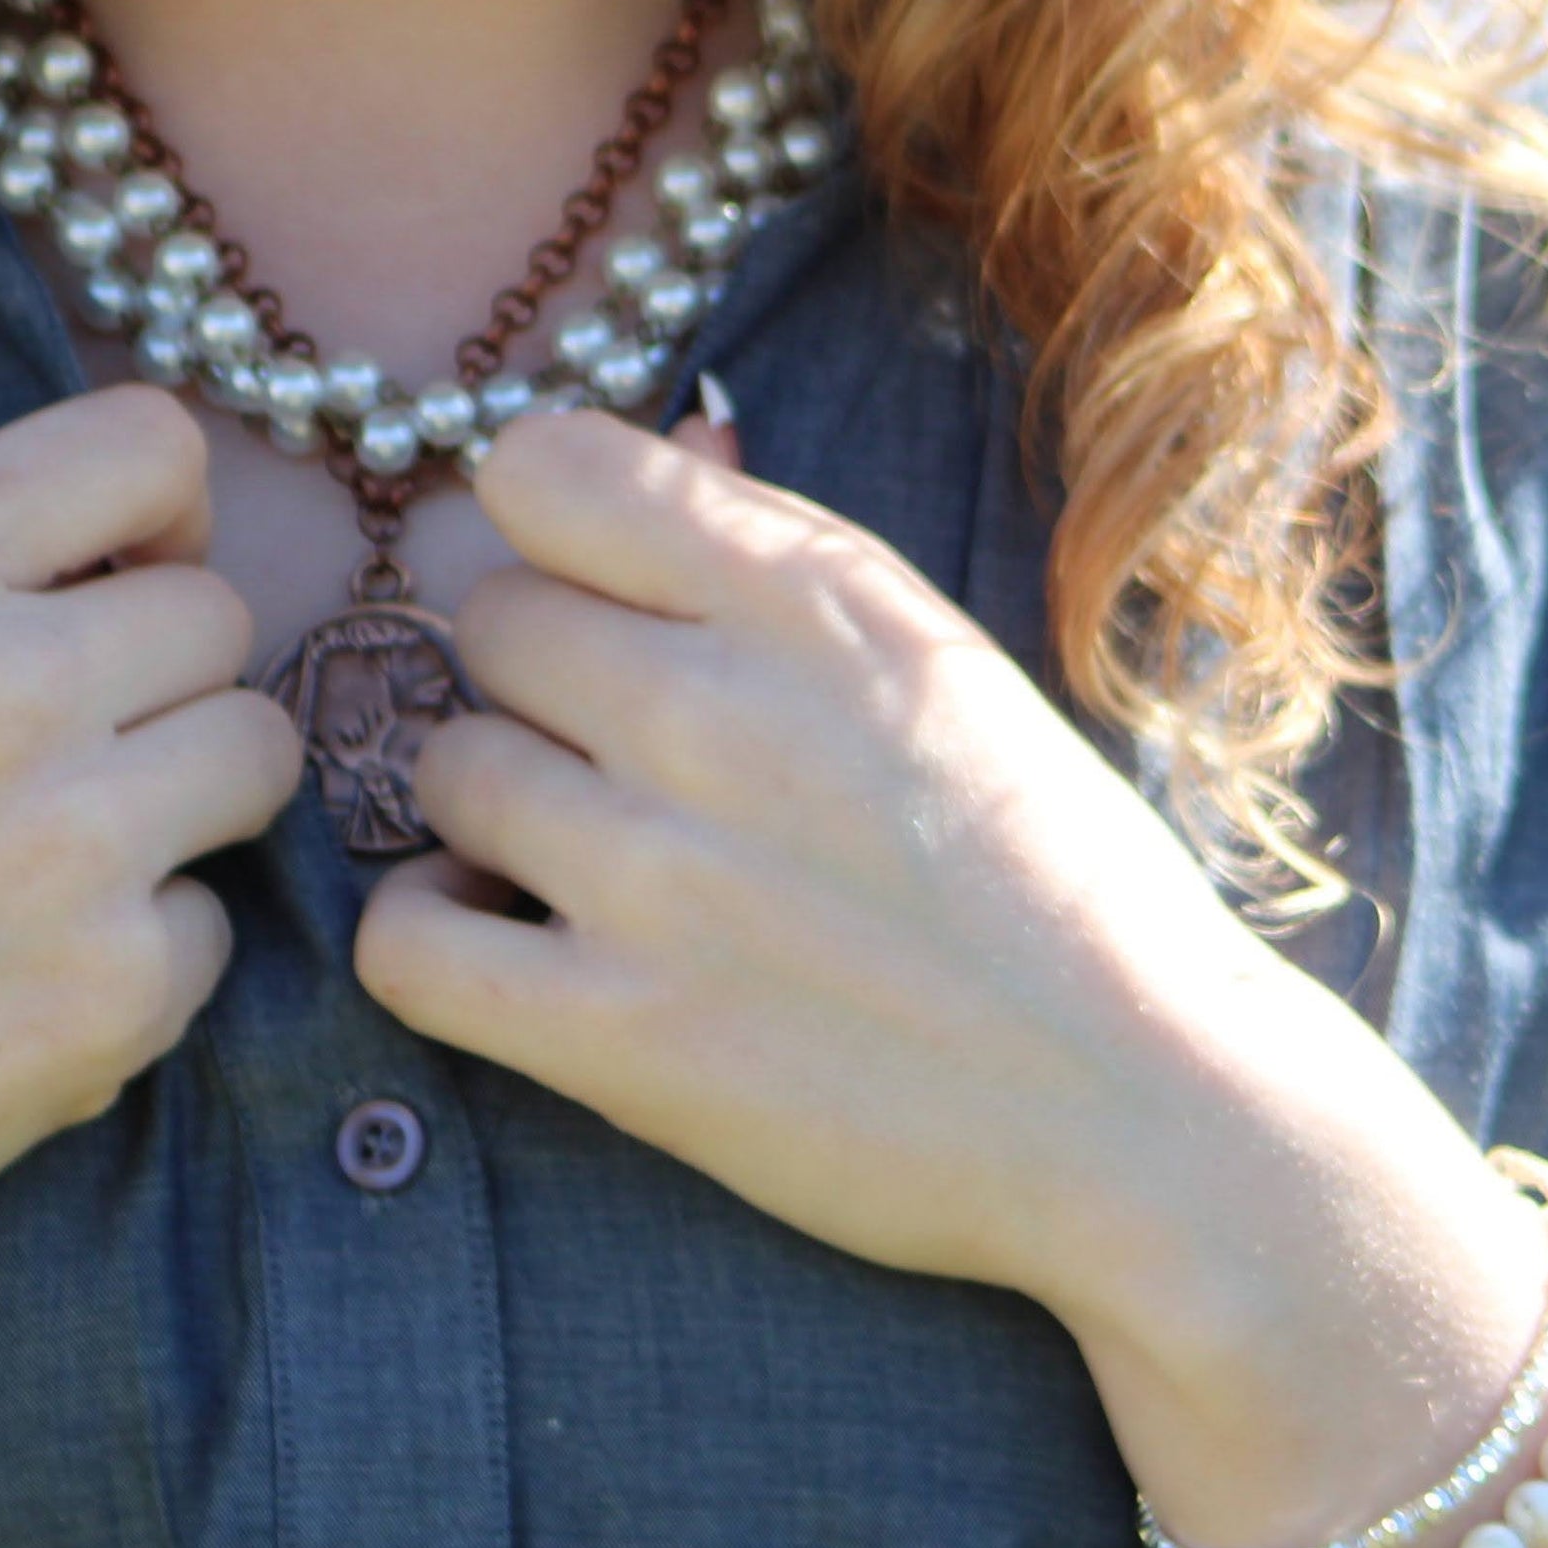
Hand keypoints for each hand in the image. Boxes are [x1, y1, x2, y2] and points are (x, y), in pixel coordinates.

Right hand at [0, 386, 301, 1292]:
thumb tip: (161, 549)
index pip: (150, 442)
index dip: (164, 513)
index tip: (126, 579)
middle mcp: (0, 680)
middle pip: (219, 611)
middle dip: (161, 682)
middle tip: (62, 761)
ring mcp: (71, 839)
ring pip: (259, 750)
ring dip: (188, 804)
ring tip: (66, 863)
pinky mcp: (115, 991)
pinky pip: (217, 923)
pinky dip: (146, 960)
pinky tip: (27, 983)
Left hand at [350, 410, 1547, 1547]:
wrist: (1143, 1108)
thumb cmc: (1047, 873)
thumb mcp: (938, 658)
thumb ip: (783, 543)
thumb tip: (673, 440)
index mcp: (809, 599)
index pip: (541, 465)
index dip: (550, 524)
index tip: (597, 584)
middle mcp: (714, 710)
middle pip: (486, 615)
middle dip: (536, 672)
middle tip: (618, 745)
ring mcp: (654, 877)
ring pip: (444, 764)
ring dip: (494, 805)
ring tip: (583, 853)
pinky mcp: (617, 1038)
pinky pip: (404, 942)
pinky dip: (436, 934)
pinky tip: (513, 941)